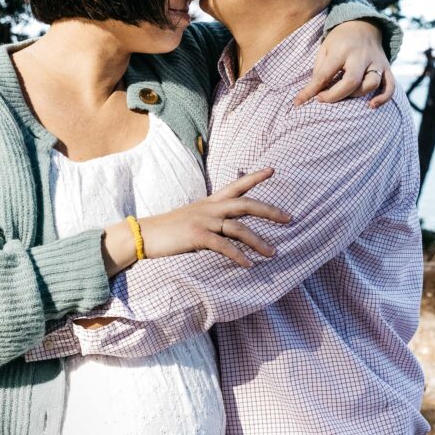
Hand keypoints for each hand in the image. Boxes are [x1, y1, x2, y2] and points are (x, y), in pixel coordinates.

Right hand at [138, 169, 288, 268]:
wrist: (144, 234)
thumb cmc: (169, 229)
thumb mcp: (193, 217)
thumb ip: (211, 219)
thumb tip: (228, 227)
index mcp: (210, 202)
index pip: (236, 185)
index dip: (255, 177)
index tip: (273, 169)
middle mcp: (210, 208)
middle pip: (246, 204)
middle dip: (270, 211)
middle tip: (290, 218)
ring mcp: (203, 221)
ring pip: (239, 228)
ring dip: (258, 241)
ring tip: (274, 253)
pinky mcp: (197, 236)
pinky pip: (223, 246)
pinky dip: (238, 256)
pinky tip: (249, 265)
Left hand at [294, 20, 394, 108]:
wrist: (363, 25)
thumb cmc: (339, 41)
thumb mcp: (325, 49)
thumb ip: (320, 70)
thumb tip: (313, 93)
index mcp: (341, 50)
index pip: (325, 74)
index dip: (311, 90)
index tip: (299, 102)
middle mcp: (361, 55)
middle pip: (351, 81)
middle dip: (335, 95)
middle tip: (321, 98)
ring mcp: (376, 62)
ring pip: (371, 84)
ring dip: (355, 95)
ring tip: (343, 96)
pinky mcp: (387, 67)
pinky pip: (390, 85)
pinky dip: (383, 98)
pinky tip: (372, 106)